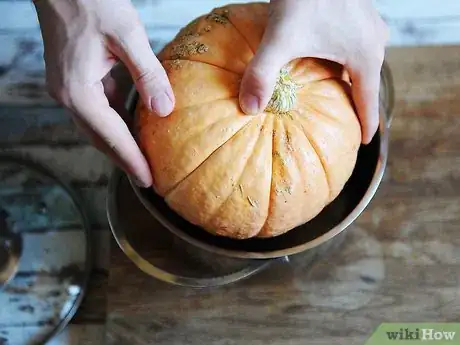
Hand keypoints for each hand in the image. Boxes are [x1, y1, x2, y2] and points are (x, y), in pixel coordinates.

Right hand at [34, 0, 174, 186]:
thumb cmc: (90, 0)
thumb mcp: (127, 35)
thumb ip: (148, 74)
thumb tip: (165, 110)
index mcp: (78, 91)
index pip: (110, 136)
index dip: (131, 160)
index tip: (148, 181)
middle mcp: (68, 95)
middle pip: (100, 138)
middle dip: (124, 159)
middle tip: (147, 179)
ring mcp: (69, 88)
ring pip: (98, 126)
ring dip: (120, 144)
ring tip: (142, 160)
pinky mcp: (75, 79)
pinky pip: (98, 110)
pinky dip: (116, 123)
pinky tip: (133, 127)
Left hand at [239, 0, 388, 143]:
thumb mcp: (280, 38)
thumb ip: (262, 74)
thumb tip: (248, 108)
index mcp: (365, 55)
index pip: (369, 101)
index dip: (366, 124)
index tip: (363, 142)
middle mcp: (374, 40)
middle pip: (367, 81)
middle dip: (356, 102)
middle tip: (345, 121)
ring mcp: (368, 23)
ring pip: (362, 61)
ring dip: (351, 78)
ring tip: (335, 94)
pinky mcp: (357, 11)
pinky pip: (355, 44)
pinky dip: (344, 58)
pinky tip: (326, 59)